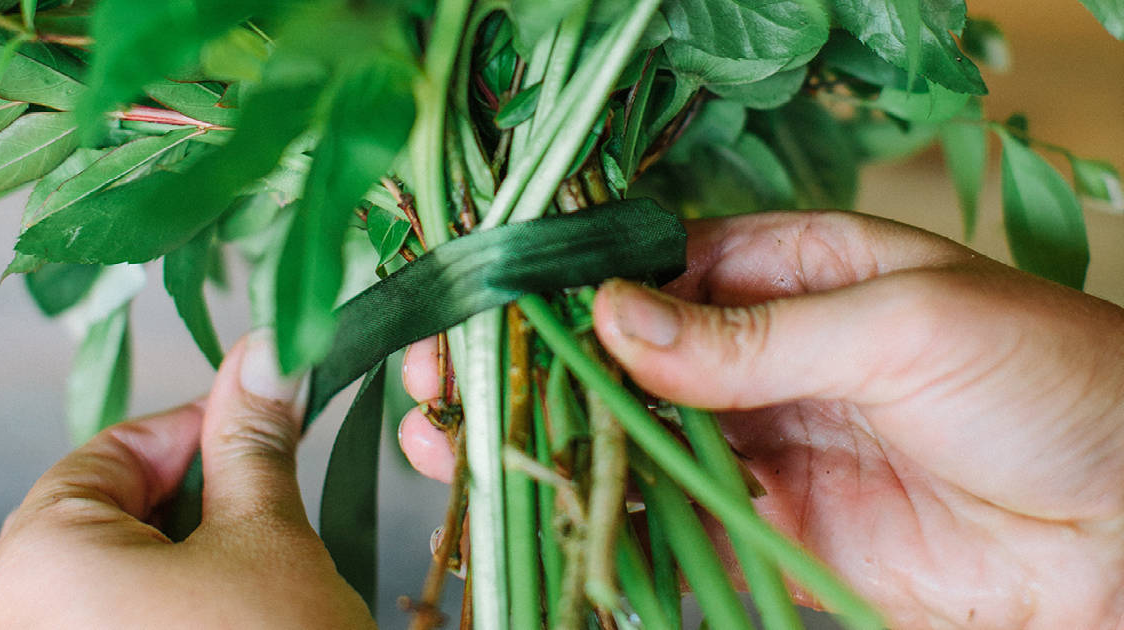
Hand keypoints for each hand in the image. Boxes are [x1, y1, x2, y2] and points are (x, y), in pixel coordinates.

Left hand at [0, 331, 374, 629]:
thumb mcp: (267, 539)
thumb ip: (253, 441)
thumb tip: (266, 357)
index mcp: (39, 557)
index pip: (113, 449)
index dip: (198, 428)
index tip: (264, 421)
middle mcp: (17, 614)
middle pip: (114, 510)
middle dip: (203, 496)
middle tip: (275, 498)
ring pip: (124, 570)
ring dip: (199, 552)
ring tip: (265, 568)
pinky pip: (123, 619)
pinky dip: (182, 603)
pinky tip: (242, 614)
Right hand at [398, 211, 1123, 628]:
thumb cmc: (1052, 381)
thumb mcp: (901, 326)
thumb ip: (750, 335)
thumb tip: (610, 317)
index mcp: (787, 270)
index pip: (644, 264)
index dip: (553, 283)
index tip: (476, 308)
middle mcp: (760, 352)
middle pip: (614, 357)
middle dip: (522, 372)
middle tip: (441, 393)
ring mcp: (761, 441)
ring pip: (627, 439)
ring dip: (542, 448)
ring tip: (456, 454)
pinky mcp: (774, 525)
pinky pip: (674, 522)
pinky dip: (607, 526)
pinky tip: (541, 521)